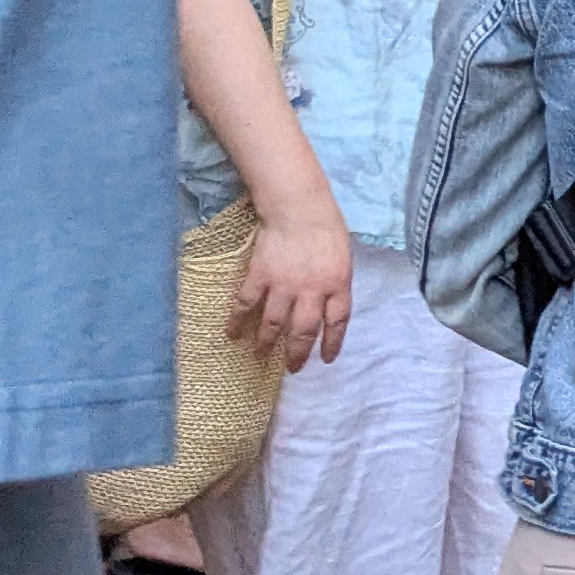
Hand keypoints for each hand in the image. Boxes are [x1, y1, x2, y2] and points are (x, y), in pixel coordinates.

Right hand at [233, 199, 354, 370]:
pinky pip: (247, 304)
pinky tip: (231, 333)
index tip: (326, 359)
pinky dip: (238, 321)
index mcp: (337, 283)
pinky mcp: (260, 276)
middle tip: (292, 367)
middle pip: (304, 330)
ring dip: (266, 343)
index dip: (332, 343)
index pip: (337, 322)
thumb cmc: (326, 228)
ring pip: (274, 323)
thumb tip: (327, 308)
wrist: (298, 206)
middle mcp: (311, 289)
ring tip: (260, 357)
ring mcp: (284, 284)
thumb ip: (335, 284)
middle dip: (297, 352)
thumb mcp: (343, 258)